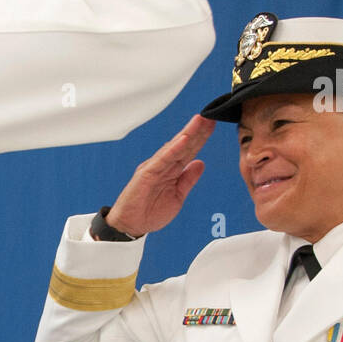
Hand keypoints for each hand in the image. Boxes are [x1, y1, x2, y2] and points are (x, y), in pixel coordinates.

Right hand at [107, 115, 214, 236]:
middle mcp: (162, 165)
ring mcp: (154, 168)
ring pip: (174, 147)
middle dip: (198, 130)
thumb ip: (188, 179)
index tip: (212, 125)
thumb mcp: (177, 196)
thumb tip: (200, 164)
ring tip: (200, 120)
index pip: (189, 151)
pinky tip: (184, 139)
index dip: (201, 138)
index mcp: (170, 170)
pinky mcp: (146, 174)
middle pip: (184, 145)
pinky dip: (173, 149)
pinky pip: (162, 159)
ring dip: (188, 133)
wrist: (130, 225)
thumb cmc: (149, 212)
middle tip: (211, 115)